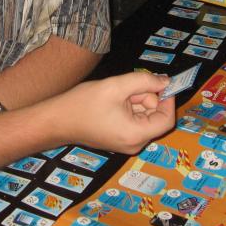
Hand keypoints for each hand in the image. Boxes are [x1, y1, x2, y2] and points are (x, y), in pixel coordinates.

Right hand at [53, 71, 173, 153]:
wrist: (58, 120)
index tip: (159, 83)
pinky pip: (134, 121)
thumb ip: (144, 81)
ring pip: (144, 116)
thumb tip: (165, 81)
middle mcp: (135, 144)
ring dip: (135, 101)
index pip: (167, 119)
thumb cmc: (84, 104)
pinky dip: (129, 108)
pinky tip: (112, 103)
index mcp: (136, 135)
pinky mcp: (120, 139)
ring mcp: (127, 143)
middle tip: (125, 89)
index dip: (167, 99)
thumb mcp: (115, 86)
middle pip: (155, 116)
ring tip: (114, 97)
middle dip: (145, 98)